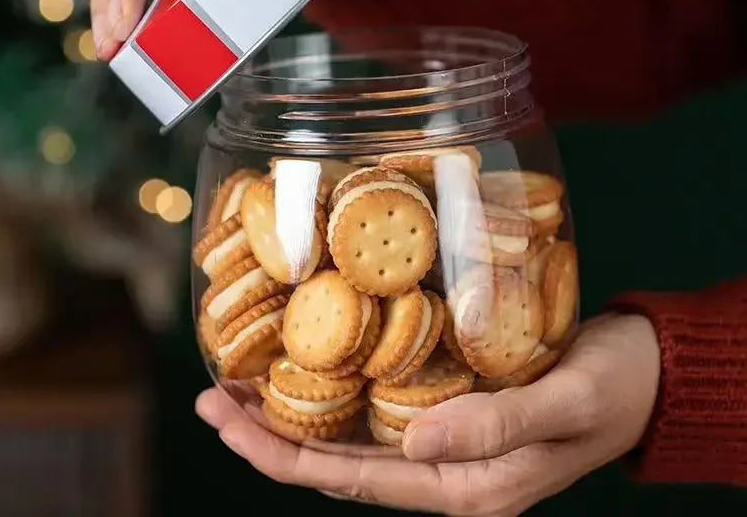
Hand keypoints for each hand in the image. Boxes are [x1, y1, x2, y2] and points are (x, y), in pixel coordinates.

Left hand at [196, 313, 659, 515]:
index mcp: (466, 486)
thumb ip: (495, 428)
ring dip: (293, 415)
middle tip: (210, 401)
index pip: (353, 479)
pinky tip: (311, 369)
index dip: (283, 454)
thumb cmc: (612, 387)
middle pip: (336, 463)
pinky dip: (337, 392)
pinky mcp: (451, 407)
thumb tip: (415, 445)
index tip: (228, 423)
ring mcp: (445, 441)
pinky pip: (380, 410)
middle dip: (267, 436)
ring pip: (350, 438)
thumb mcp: (564, 406)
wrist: (644, 374)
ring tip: (238, 388)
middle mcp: (445, 470)